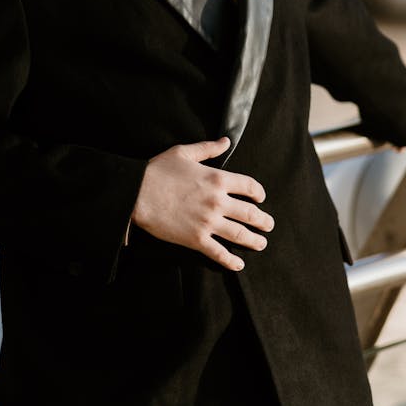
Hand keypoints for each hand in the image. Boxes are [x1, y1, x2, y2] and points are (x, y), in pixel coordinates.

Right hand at [131, 136, 272, 270]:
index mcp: (217, 179)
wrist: (137, 193)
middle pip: (250, 213)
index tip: (260, 198)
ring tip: (261, 243)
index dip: (258, 193)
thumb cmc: (158, 170)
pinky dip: (231, 260)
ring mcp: (208, 222)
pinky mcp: (196, 239)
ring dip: (254, 240)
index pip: (249, 187)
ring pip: (240, 234)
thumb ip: (208, 148)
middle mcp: (217, 202)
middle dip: (264, 220)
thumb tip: (226, 142)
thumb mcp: (184, 152)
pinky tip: (239, 264)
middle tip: (269, 224)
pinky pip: (219, 253)